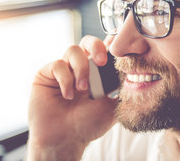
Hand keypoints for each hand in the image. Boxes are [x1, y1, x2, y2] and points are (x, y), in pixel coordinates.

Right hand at [27, 35, 116, 160]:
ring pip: (73, 50)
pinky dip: (65, 79)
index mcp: (96, 72)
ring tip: (83, 89)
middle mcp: (80, 67)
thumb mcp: (112, 105)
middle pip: (88, 41)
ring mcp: (63, 69)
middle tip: (102, 62)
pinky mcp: (47, 74)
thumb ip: (120, 87)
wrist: (65, 139)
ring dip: (81, 68)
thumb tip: (132, 70)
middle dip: (97, 47)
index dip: (111, 45)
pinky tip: (68, 95)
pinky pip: (57, 64)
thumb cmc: (88, 124)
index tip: (118, 49)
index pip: (104, 50)